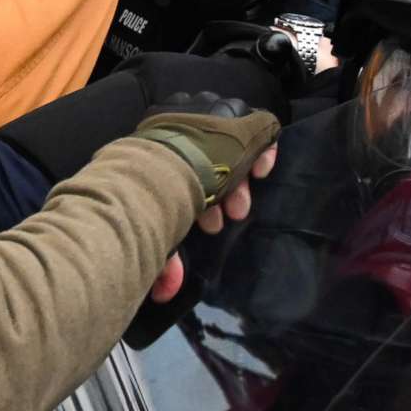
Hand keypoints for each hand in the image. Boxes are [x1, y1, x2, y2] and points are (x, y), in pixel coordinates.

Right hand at [129, 94, 279, 300]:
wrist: (159, 171)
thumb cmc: (147, 197)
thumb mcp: (153, 224)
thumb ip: (164, 256)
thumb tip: (166, 292)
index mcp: (155, 145)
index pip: (184, 165)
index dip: (203, 194)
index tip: (212, 224)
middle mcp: (179, 128)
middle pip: (208, 158)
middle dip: (219, 193)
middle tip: (225, 220)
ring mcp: (208, 119)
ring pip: (230, 148)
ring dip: (237, 182)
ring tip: (238, 209)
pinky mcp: (238, 118)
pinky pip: (258, 129)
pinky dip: (262, 153)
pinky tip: (262, 172)